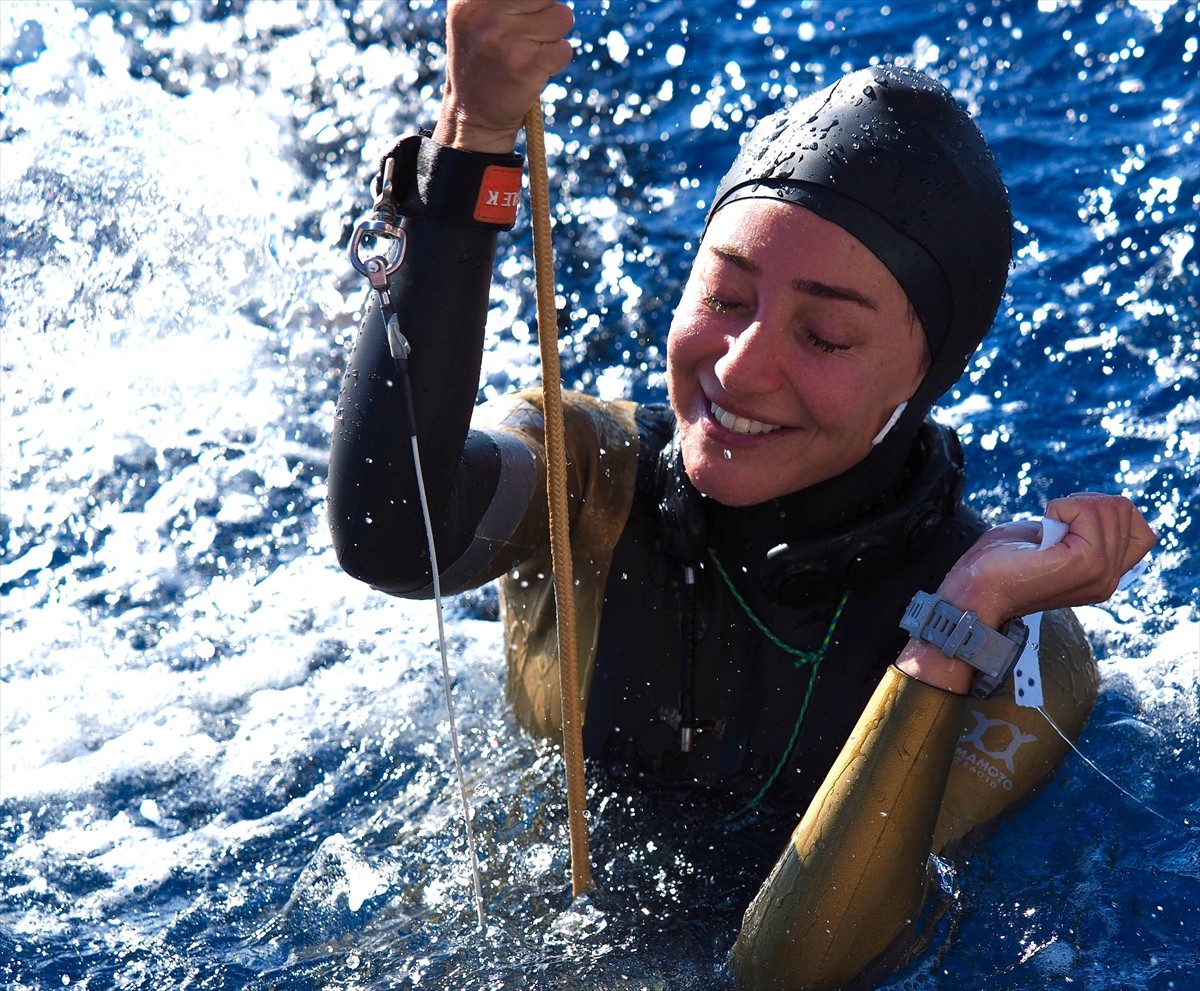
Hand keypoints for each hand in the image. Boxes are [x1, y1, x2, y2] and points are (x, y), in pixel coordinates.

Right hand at [434, 0, 574, 152]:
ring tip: (528, 49)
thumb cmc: (482, 55)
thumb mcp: (476, 13)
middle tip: (529, 27)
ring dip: (553, 35)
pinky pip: (564, 49)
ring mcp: (505, 41)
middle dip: (546, 8)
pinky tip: (532, 69)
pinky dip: (556, 60)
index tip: (533, 6)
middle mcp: (485, 16)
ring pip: (562, 17)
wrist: (473, 114)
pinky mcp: (526, 67)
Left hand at [939, 493, 1154, 626]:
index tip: (1067, 520)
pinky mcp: (1084, 564)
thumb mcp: (1052, 541)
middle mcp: (1109, 579)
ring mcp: (1100, 574)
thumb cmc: (1000, 563)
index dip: (1105, 513)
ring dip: (1072, 505)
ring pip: (1112, 509)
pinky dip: (1062, 507)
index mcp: (1104, 575)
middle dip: (1086, 503)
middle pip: (1126, 512)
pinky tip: (1044, 531)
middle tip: (1051, 523)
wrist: (975, 589)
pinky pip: (1089, 513)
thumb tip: (1099, 507)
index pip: (1141, 533)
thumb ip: (1081, 531)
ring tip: (1046, 530)